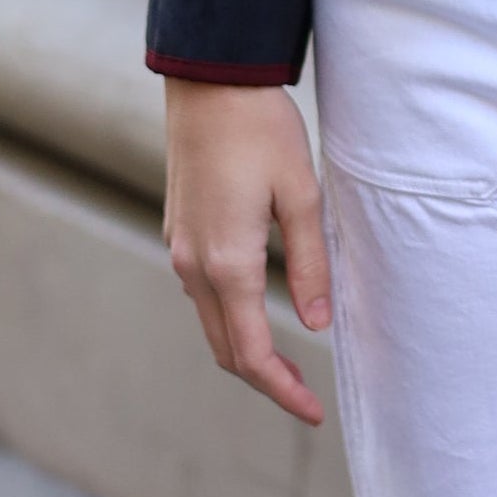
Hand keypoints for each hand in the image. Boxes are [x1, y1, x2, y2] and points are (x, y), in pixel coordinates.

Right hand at [162, 81, 332, 426]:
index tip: (314, 412)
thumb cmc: (261, 130)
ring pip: (211, 323)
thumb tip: (317, 325)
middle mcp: (194, 266)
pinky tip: (258, 310)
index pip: (250, 353)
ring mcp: (180, 249)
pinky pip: (203, 293)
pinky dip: (230, 317)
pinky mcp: (180, 231)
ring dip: (244, 350)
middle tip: (306, 398)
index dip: (282, 390)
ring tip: (288, 361)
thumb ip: (309, 263)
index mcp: (227, 263)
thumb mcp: (301, 192)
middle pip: (225, 349)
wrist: (210, 84)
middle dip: (265, 380)